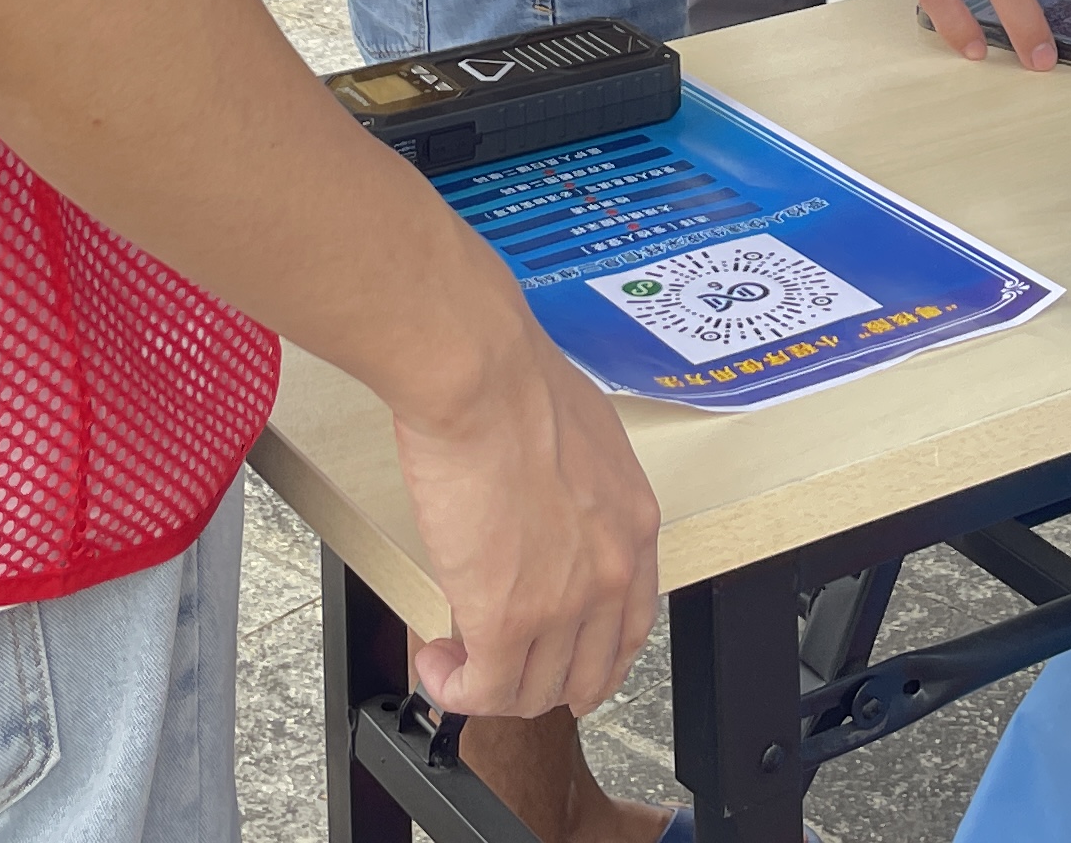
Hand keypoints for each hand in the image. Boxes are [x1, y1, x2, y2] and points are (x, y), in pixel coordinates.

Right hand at [392, 324, 659, 720]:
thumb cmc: (518, 382)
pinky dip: (456, 690)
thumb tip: (550, 507)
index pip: (630, 627)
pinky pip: (485, 690)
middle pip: (585, 674)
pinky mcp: (506, 619)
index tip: (557, 655)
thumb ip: (582, 491)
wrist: (481, 378)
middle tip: (499, 666)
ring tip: (455, 663)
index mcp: (634, 526)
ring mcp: (562, 603)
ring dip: (490, 687)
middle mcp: (610, 574)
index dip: (590, 656)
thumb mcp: (585, 438)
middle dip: (540, 681)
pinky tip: (436, 664)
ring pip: (534, 692)